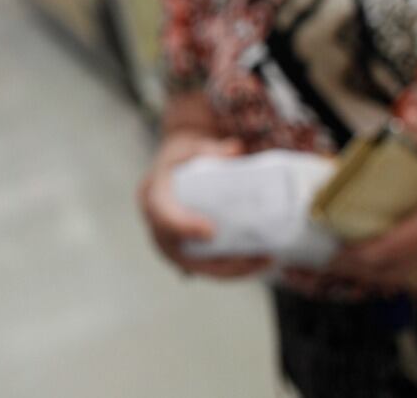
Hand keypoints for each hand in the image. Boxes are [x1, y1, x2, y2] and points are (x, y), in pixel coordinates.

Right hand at [138, 133, 270, 278]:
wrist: (173, 170)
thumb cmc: (184, 156)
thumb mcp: (194, 146)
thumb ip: (212, 149)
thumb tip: (235, 150)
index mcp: (152, 194)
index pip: (161, 214)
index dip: (183, 226)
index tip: (211, 231)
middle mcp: (156, 224)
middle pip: (181, 252)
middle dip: (218, 260)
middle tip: (256, 255)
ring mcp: (168, 242)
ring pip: (195, 266)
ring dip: (230, 269)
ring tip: (264, 260)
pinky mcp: (182, 252)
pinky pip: (203, 267)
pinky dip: (229, 269)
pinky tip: (257, 262)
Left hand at [324, 112, 416, 294]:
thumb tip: (407, 114)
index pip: (391, 248)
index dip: (358, 253)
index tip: (332, 246)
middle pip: (389, 271)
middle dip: (355, 268)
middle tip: (326, 257)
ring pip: (403, 281)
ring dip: (373, 277)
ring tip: (344, 265)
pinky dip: (397, 280)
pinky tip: (380, 272)